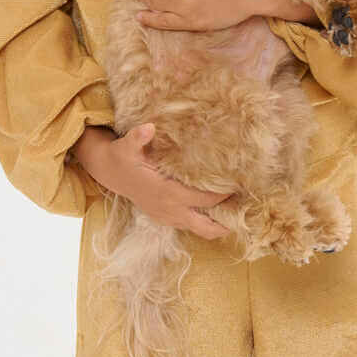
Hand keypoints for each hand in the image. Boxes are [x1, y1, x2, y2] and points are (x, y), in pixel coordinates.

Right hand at [87, 123, 234, 239]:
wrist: (110, 173)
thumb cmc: (123, 157)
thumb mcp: (127, 146)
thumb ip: (138, 137)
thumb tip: (149, 127)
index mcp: (167, 193)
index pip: (203, 200)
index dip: (223, 195)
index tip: (240, 187)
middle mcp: (170, 210)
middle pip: (205, 227)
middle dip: (226, 224)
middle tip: (246, 214)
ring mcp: (167, 217)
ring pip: (199, 229)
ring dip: (217, 225)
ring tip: (237, 215)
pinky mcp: (165, 218)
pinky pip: (190, 225)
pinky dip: (204, 221)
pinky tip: (217, 212)